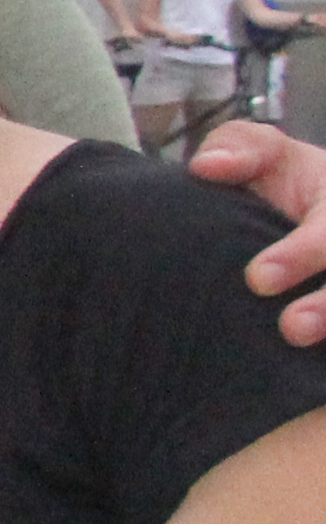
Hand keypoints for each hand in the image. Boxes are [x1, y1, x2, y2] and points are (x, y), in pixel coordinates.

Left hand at [188, 119, 325, 345]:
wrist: (290, 217)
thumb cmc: (279, 184)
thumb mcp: (266, 155)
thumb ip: (241, 149)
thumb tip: (209, 167)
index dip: (304, 254)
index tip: (258, 280)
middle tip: (291, 329)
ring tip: (300, 345)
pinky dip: (325, 361)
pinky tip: (310, 374)